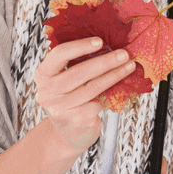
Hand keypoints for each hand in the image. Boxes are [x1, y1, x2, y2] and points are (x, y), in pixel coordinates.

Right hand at [34, 37, 134, 153]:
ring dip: (114, 76)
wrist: (68, 132)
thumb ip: (77, 63)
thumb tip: (108, 45)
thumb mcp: (64, 79)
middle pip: (79, 72)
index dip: (80, 46)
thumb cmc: (71, 97)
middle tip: (124, 54)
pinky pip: (97, 103)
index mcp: (43, 74)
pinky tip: (119, 89)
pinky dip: (110, 94)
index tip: (100, 41)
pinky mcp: (75, 120)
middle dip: (105, 61)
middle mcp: (47, 91)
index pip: (59, 54)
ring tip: (129, 67)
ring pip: (92, 87)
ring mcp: (60, 108)